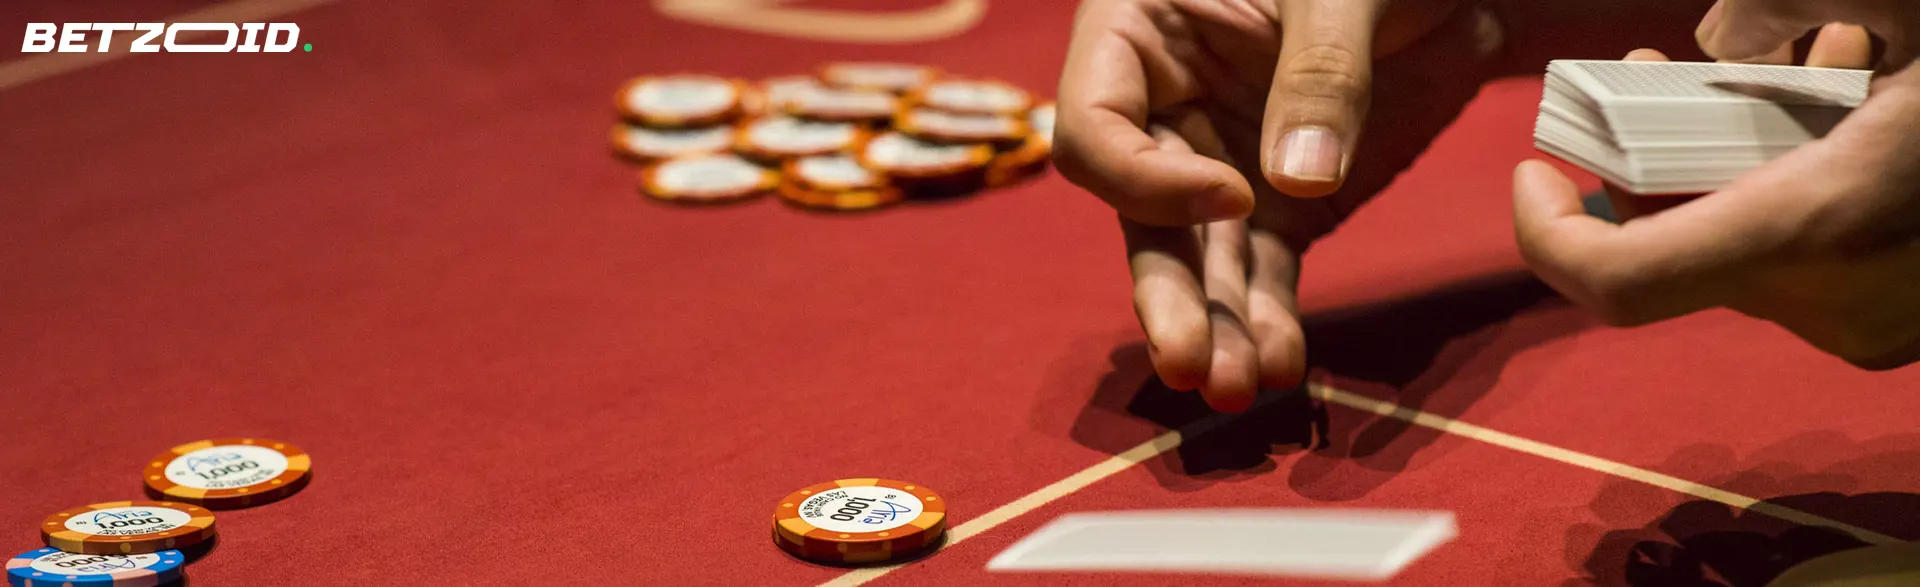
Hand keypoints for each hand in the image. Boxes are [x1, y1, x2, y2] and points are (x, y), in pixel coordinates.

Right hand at [1055, 0, 1505, 410]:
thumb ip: (1320, 72)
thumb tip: (1298, 180)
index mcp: (1139, 33)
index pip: (1092, 127)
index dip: (1145, 178)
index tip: (1233, 193)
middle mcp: (1162, 109)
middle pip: (1137, 214)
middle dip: (1167, 291)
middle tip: (1190, 361)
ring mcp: (1218, 165)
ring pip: (1197, 261)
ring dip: (1216, 327)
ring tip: (1238, 387)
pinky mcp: (1281, 208)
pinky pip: (1263, 274)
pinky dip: (1270, 321)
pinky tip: (1280, 365)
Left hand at [1515, 21, 1919, 368]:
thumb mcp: (1907, 16)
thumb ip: (1784, 11)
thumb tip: (1722, 35)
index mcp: (1814, 227)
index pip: (1618, 280)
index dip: (1546, 234)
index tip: (1535, 171)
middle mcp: (1826, 300)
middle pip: (1674, 245)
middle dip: (1647, 156)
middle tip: (1649, 72)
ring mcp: (1861, 322)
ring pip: (1739, 245)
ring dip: (1725, 161)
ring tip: (1772, 70)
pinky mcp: (1892, 321)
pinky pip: (1801, 258)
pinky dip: (1791, 188)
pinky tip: (1841, 108)